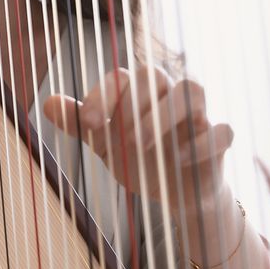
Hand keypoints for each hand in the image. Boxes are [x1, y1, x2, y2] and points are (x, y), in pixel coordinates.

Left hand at [43, 66, 232, 209]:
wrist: (175, 194)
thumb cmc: (139, 158)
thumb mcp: (105, 143)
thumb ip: (80, 123)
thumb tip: (46, 103)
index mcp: (139, 91)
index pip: (120, 77)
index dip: (102, 96)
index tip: (86, 124)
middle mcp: (168, 94)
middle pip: (154, 74)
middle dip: (131, 103)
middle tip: (115, 136)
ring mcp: (198, 115)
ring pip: (192, 89)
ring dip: (165, 114)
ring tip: (140, 144)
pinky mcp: (220, 140)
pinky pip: (223, 131)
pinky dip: (203, 143)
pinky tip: (179, 160)